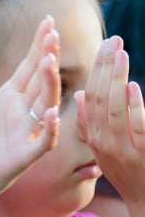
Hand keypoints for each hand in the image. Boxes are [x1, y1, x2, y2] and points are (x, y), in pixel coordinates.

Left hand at [0, 15, 60, 207]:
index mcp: (7, 99)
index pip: (28, 67)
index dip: (39, 46)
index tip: (48, 22)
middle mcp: (20, 113)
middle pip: (40, 81)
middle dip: (47, 58)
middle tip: (53, 34)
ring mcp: (24, 134)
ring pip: (44, 105)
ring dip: (49, 85)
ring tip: (49, 62)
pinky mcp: (23, 157)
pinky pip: (42, 141)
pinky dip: (49, 128)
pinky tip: (50, 112)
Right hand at [75, 35, 144, 208]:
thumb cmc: (127, 177)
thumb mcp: (102, 151)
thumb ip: (89, 124)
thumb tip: (78, 95)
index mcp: (94, 138)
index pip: (89, 97)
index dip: (94, 70)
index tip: (102, 46)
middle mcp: (103, 143)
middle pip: (99, 97)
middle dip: (104, 66)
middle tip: (113, 39)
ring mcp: (122, 149)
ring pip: (113, 108)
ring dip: (116, 79)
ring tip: (121, 54)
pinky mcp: (141, 154)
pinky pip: (134, 126)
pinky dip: (133, 105)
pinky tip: (134, 87)